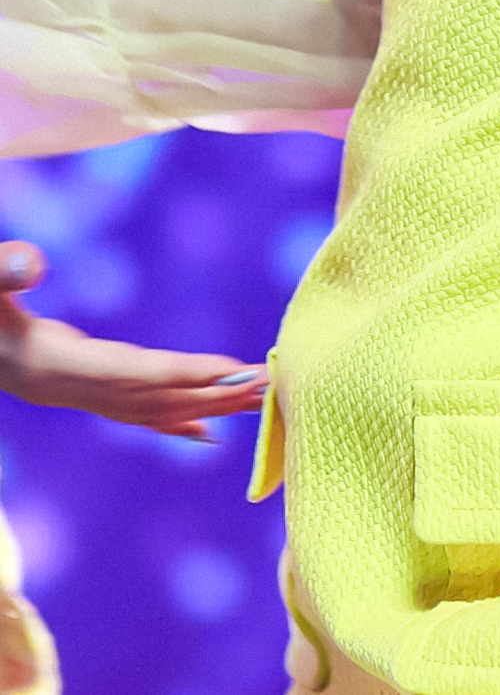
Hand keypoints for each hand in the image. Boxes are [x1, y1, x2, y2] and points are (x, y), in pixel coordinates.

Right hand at [0, 243, 268, 439]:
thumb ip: (4, 270)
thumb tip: (30, 264)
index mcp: (65, 364)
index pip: (137, 370)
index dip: (185, 372)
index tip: (232, 369)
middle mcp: (84, 390)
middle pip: (161, 397)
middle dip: (217, 394)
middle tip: (273, 386)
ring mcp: (90, 398)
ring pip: (160, 410)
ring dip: (211, 407)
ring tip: (260, 402)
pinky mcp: (94, 396)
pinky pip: (143, 419)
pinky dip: (178, 426)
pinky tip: (210, 435)